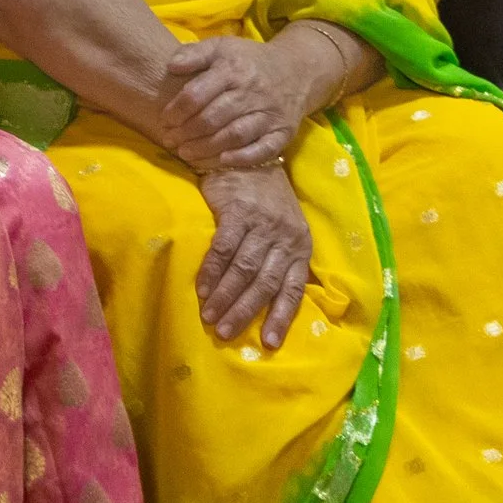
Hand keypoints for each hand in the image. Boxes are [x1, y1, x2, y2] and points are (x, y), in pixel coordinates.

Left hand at [160, 34, 320, 171]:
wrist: (298, 69)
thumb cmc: (249, 61)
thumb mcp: (222, 47)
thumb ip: (194, 53)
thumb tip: (171, 66)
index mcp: (234, 69)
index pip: (197, 94)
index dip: (176, 110)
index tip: (164, 120)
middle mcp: (252, 92)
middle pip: (213, 118)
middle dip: (187, 132)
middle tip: (169, 141)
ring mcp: (270, 114)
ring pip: (234, 136)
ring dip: (207, 148)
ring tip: (185, 153)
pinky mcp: (283, 132)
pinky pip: (264, 149)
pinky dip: (243, 158)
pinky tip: (222, 161)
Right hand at [196, 164, 312, 348]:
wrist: (249, 158)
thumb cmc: (266, 201)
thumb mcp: (285, 231)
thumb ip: (281, 261)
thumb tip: (270, 304)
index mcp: (300, 245)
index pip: (292, 288)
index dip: (281, 317)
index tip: (269, 344)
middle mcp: (285, 236)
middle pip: (265, 282)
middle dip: (245, 311)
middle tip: (226, 332)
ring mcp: (262, 223)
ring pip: (243, 269)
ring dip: (225, 296)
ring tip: (210, 316)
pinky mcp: (238, 211)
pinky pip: (223, 248)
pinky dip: (211, 271)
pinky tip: (202, 288)